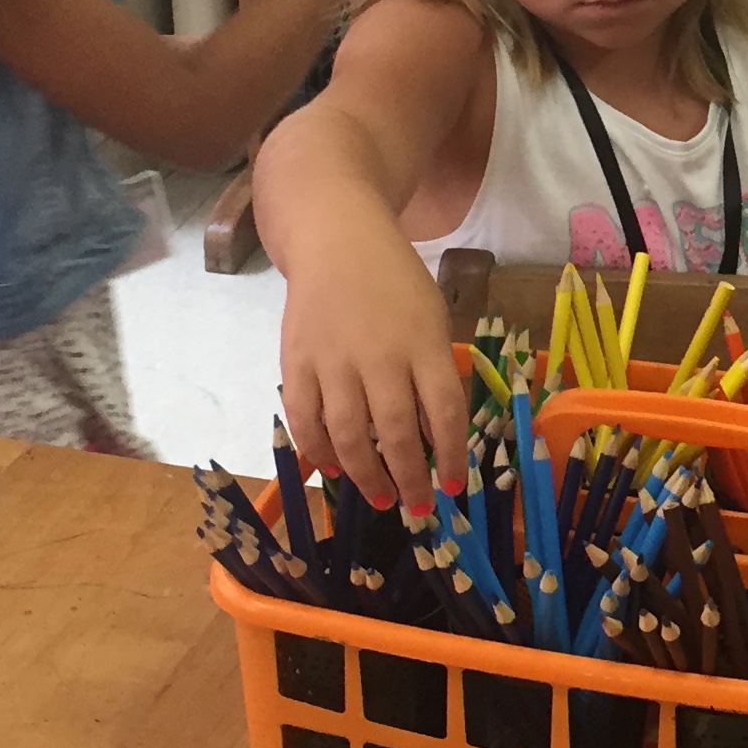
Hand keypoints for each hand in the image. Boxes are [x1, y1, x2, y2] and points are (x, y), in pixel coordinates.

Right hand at [277, 231, 468, 512]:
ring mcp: (333, 360)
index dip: (448, 454)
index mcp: (422, 343)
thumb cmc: (395, 283)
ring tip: (382, 498)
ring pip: (348, 434)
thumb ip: (433, 372)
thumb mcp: (431, 318)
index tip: (451, 487)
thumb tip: (433, 436)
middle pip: (395, 431)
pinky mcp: (296, 361)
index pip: (443, 411)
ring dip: (366, 474)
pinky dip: (319, 449)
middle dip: (409, 478)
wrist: (336, 239)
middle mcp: (379, 355)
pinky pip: (305, 417)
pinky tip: (335, 468)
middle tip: (417, 508)